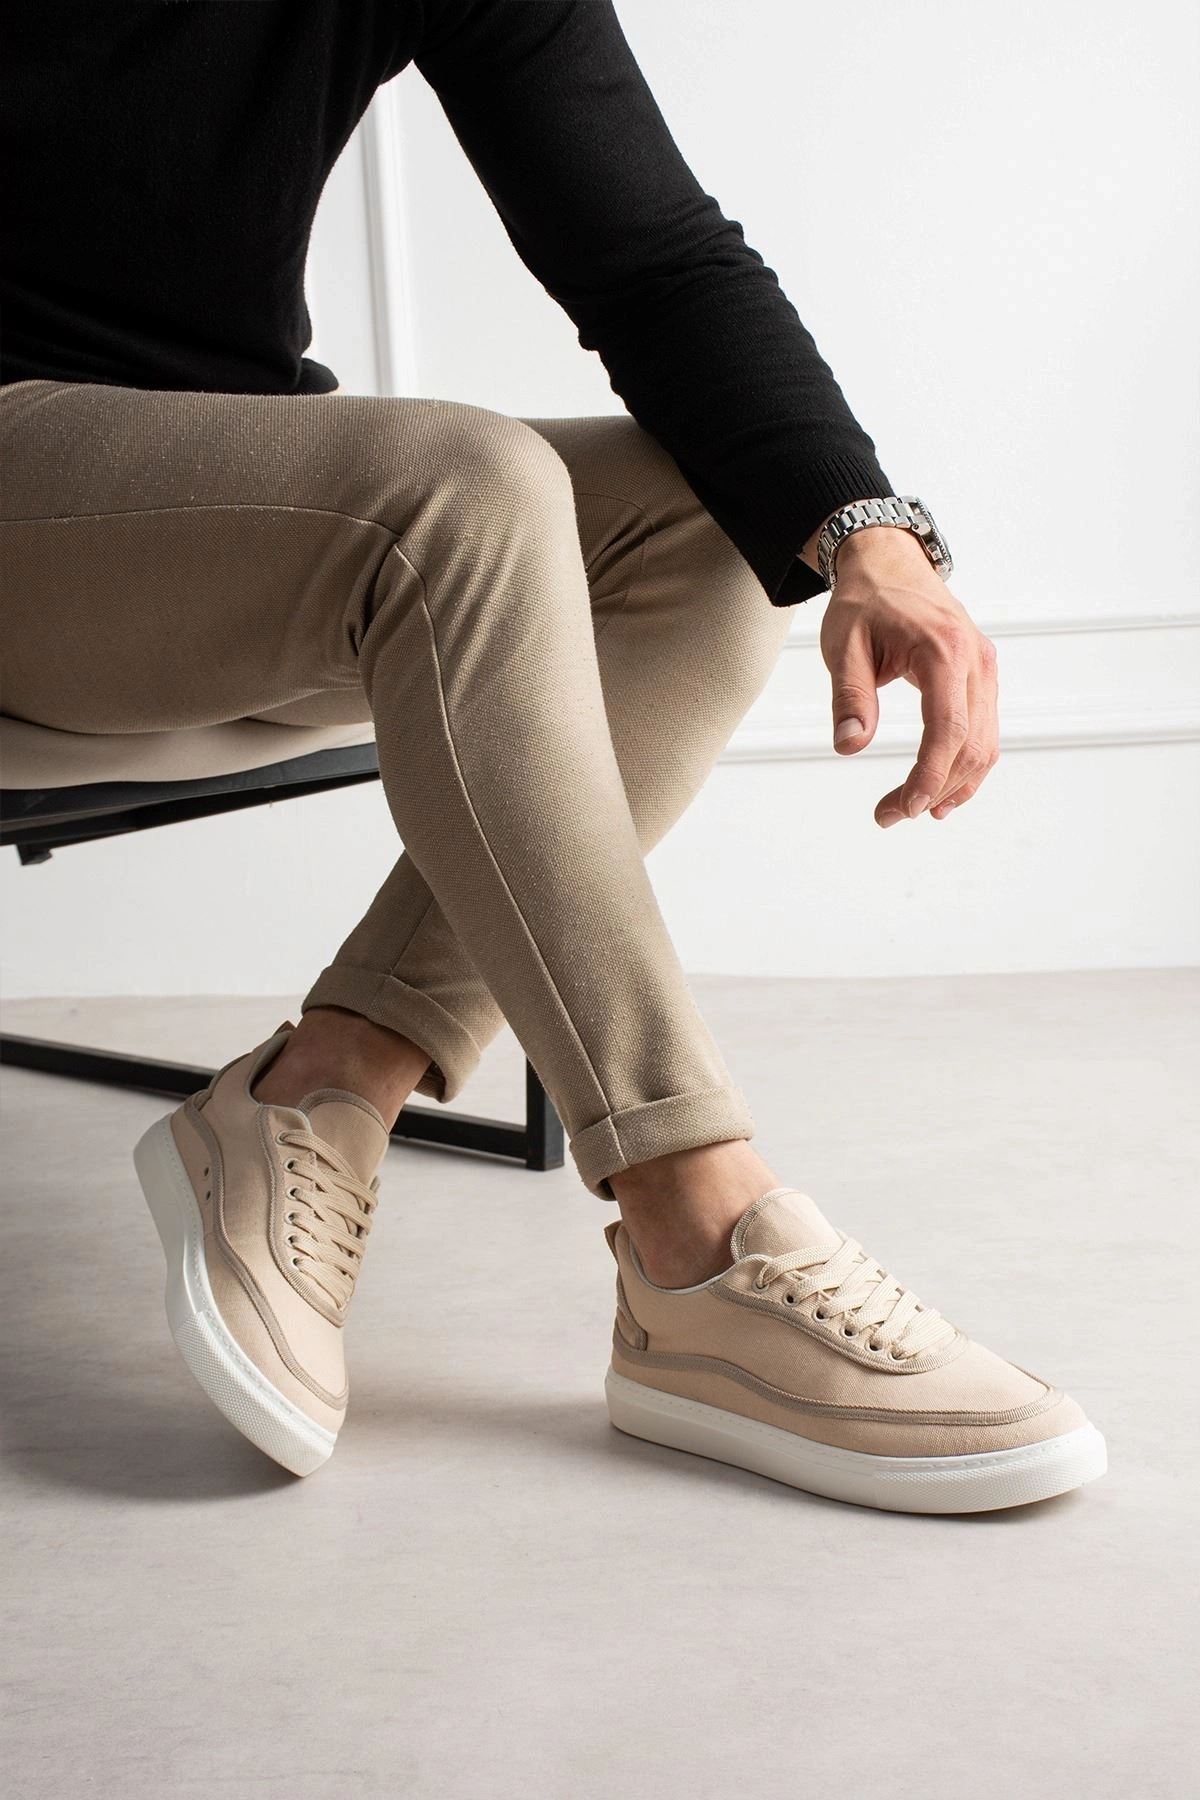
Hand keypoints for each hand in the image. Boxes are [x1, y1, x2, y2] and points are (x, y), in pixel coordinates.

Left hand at [816, 526, 998, 825]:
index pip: (948, 729)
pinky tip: (942, 792)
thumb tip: (850, 746)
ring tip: (913, 810)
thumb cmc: (866, 600)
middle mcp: (975, 660)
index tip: (905, 808)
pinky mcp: (981, 677)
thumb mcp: (843, 645)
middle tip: (891, 815)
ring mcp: (984, 669)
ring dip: (954, 784)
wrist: (889, 562)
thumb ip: (849, 696)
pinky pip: (984, 730)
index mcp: (943, 650)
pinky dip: (967, 765)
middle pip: (972, 744)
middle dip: (934, 788)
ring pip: (985, 744)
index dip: (929, 776)